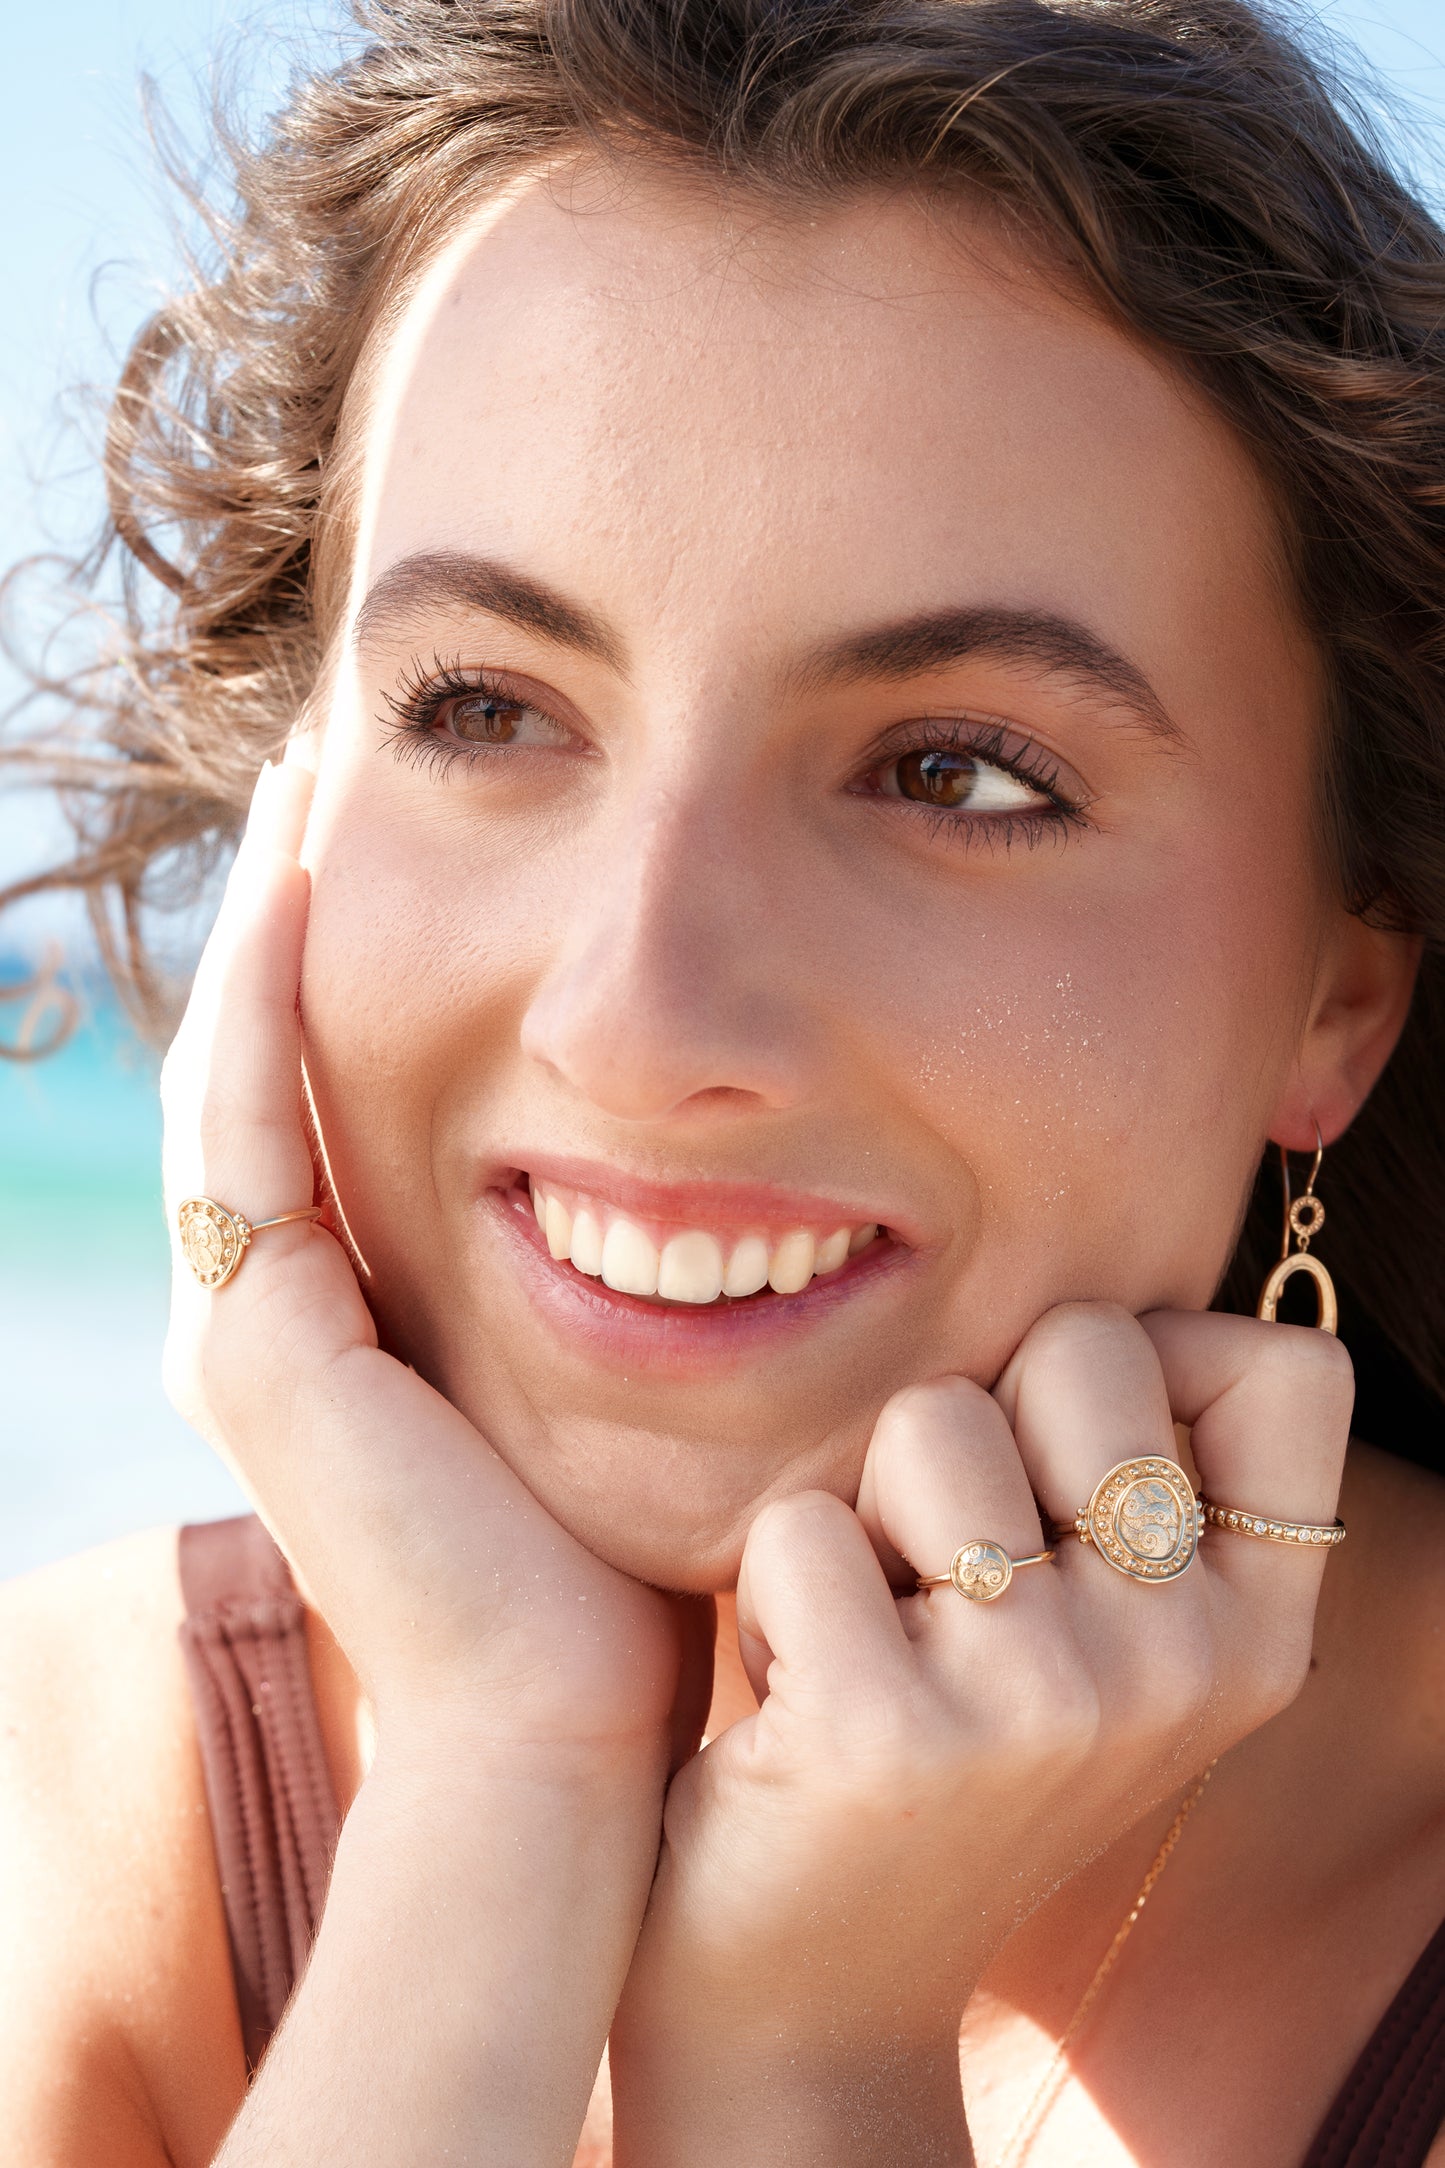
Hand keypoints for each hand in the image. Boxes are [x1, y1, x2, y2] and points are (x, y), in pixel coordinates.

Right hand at [161, 759, 696, 1763]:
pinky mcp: (249, 1336)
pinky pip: (243, 1119)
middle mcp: (278, 1307)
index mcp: (365, 1312)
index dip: (368, 947)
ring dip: (275, 911)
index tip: (435, 811)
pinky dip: (266, 995)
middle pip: (276, 1052)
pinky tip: (304, 874)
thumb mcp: (659, 1376)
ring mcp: (246, 1322)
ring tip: (314, 766)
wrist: (579, 1724)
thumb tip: (804, 1162)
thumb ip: (668, 1268)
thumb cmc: (650, 1562)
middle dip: (307, 895)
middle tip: (344, 747)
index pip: (345, 1083)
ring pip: (240, 1065)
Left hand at [609, 1301, 1352, 2161]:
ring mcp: (1049, 1702)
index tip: (1066, 1449)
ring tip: (872, 1626)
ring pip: (933, 1420)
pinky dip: (772, 1586)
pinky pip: (805, 1523)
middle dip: (978, 1417)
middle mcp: (1184, 1666)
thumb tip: (1113, 1293)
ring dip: (865, 1507)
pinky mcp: (893, 1732)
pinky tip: (801, 1689)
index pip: (1288, 1368)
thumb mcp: (1095, 1635)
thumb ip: (1134, 1478)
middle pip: (1086, 1344)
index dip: (1160, 1353)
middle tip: (941, 1564)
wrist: (809, 1984)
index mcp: (1256, 1634)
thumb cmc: (939, 1747)